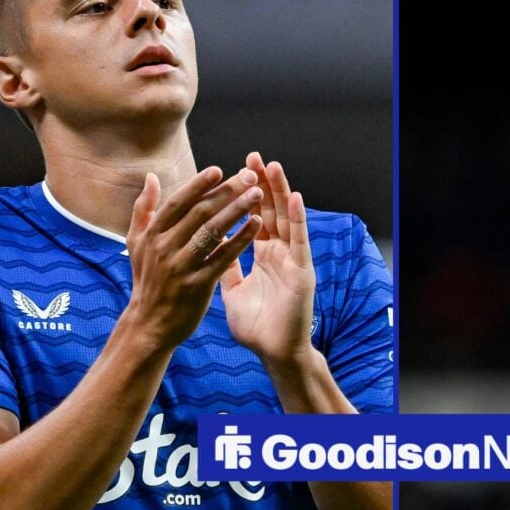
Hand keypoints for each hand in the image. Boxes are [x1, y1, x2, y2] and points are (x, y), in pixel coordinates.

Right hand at [123, 167, 262, 351]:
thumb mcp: (136, 244)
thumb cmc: (147, 280)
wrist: (149, 324)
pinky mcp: (197, 285)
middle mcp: (164, 247)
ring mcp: (180, 267)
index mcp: (152, 234)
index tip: (219, 170)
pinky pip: (223, 258)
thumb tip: (150, 177)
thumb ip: (144, 209)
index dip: (199, 184)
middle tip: (250, 176)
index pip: (178, 202)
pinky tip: (256, 226)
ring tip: (257, 194)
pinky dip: (240, 240)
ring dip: (237, 210)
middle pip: (200, 212)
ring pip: (213, 232)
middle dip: (227, 191)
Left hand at [221, 153, 316, 365]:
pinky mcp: (302, 271)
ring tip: (272, 166)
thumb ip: (223, 266)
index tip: (233, 170)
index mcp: (262, 255)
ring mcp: (291, 260)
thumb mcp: (232, 290)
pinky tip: (294, 198)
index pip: (252, 217)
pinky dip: (298, 218)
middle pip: (269, 211)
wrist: (274, 353)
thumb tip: (208, 248)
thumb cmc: (257, 326)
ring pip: (286, 219)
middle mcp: (278, 252)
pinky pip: (299, 241)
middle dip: (260, 183)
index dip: (243, 194)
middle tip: (252, 156)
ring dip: (280, 192)